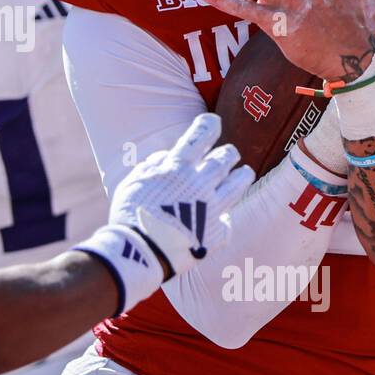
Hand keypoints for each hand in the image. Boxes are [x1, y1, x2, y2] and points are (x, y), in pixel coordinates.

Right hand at [111, 113, 254, 278]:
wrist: (139, 252)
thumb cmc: (130, 214)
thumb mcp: (133, 181)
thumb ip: (153, 165)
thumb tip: (167, 156)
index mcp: (177, 167)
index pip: (201, 135)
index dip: (209, 124)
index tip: (213, 122)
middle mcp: (200, 183)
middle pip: (226, 157)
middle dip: (228, 153)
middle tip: (228, 154)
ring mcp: (212, 207)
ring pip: (239, 183)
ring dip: (242, 175)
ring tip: (244, 173)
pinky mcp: (217, 232)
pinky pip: (227, 222)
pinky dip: (223, 219)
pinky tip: (220, 218)